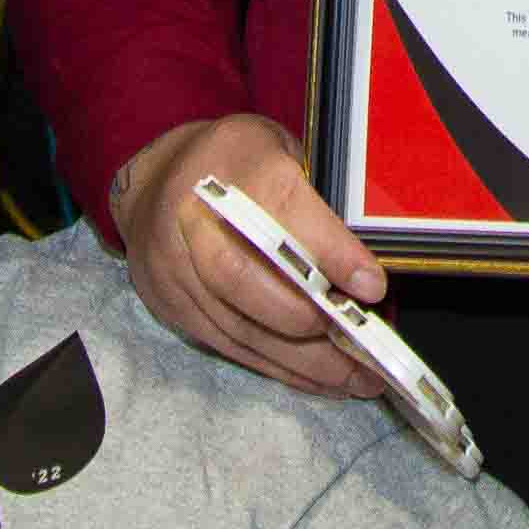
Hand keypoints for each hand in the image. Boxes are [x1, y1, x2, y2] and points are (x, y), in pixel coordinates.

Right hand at [111, 113, 382, 398]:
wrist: (155, 180)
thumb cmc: (237, 161)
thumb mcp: (282, 148)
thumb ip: (317, 196)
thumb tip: (364, 265)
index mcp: (233, 163)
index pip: (283, 210)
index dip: (330, 252)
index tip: (372, 287)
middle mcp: (193, 218)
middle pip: (244, 278)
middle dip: (309, 320)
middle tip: (365, 349)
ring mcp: (174, 268)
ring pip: (238, 324)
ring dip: (303, 360)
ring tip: (354, 379)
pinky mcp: (171, 306)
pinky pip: (228, 345)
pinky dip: (277, 366)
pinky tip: (315, 379)